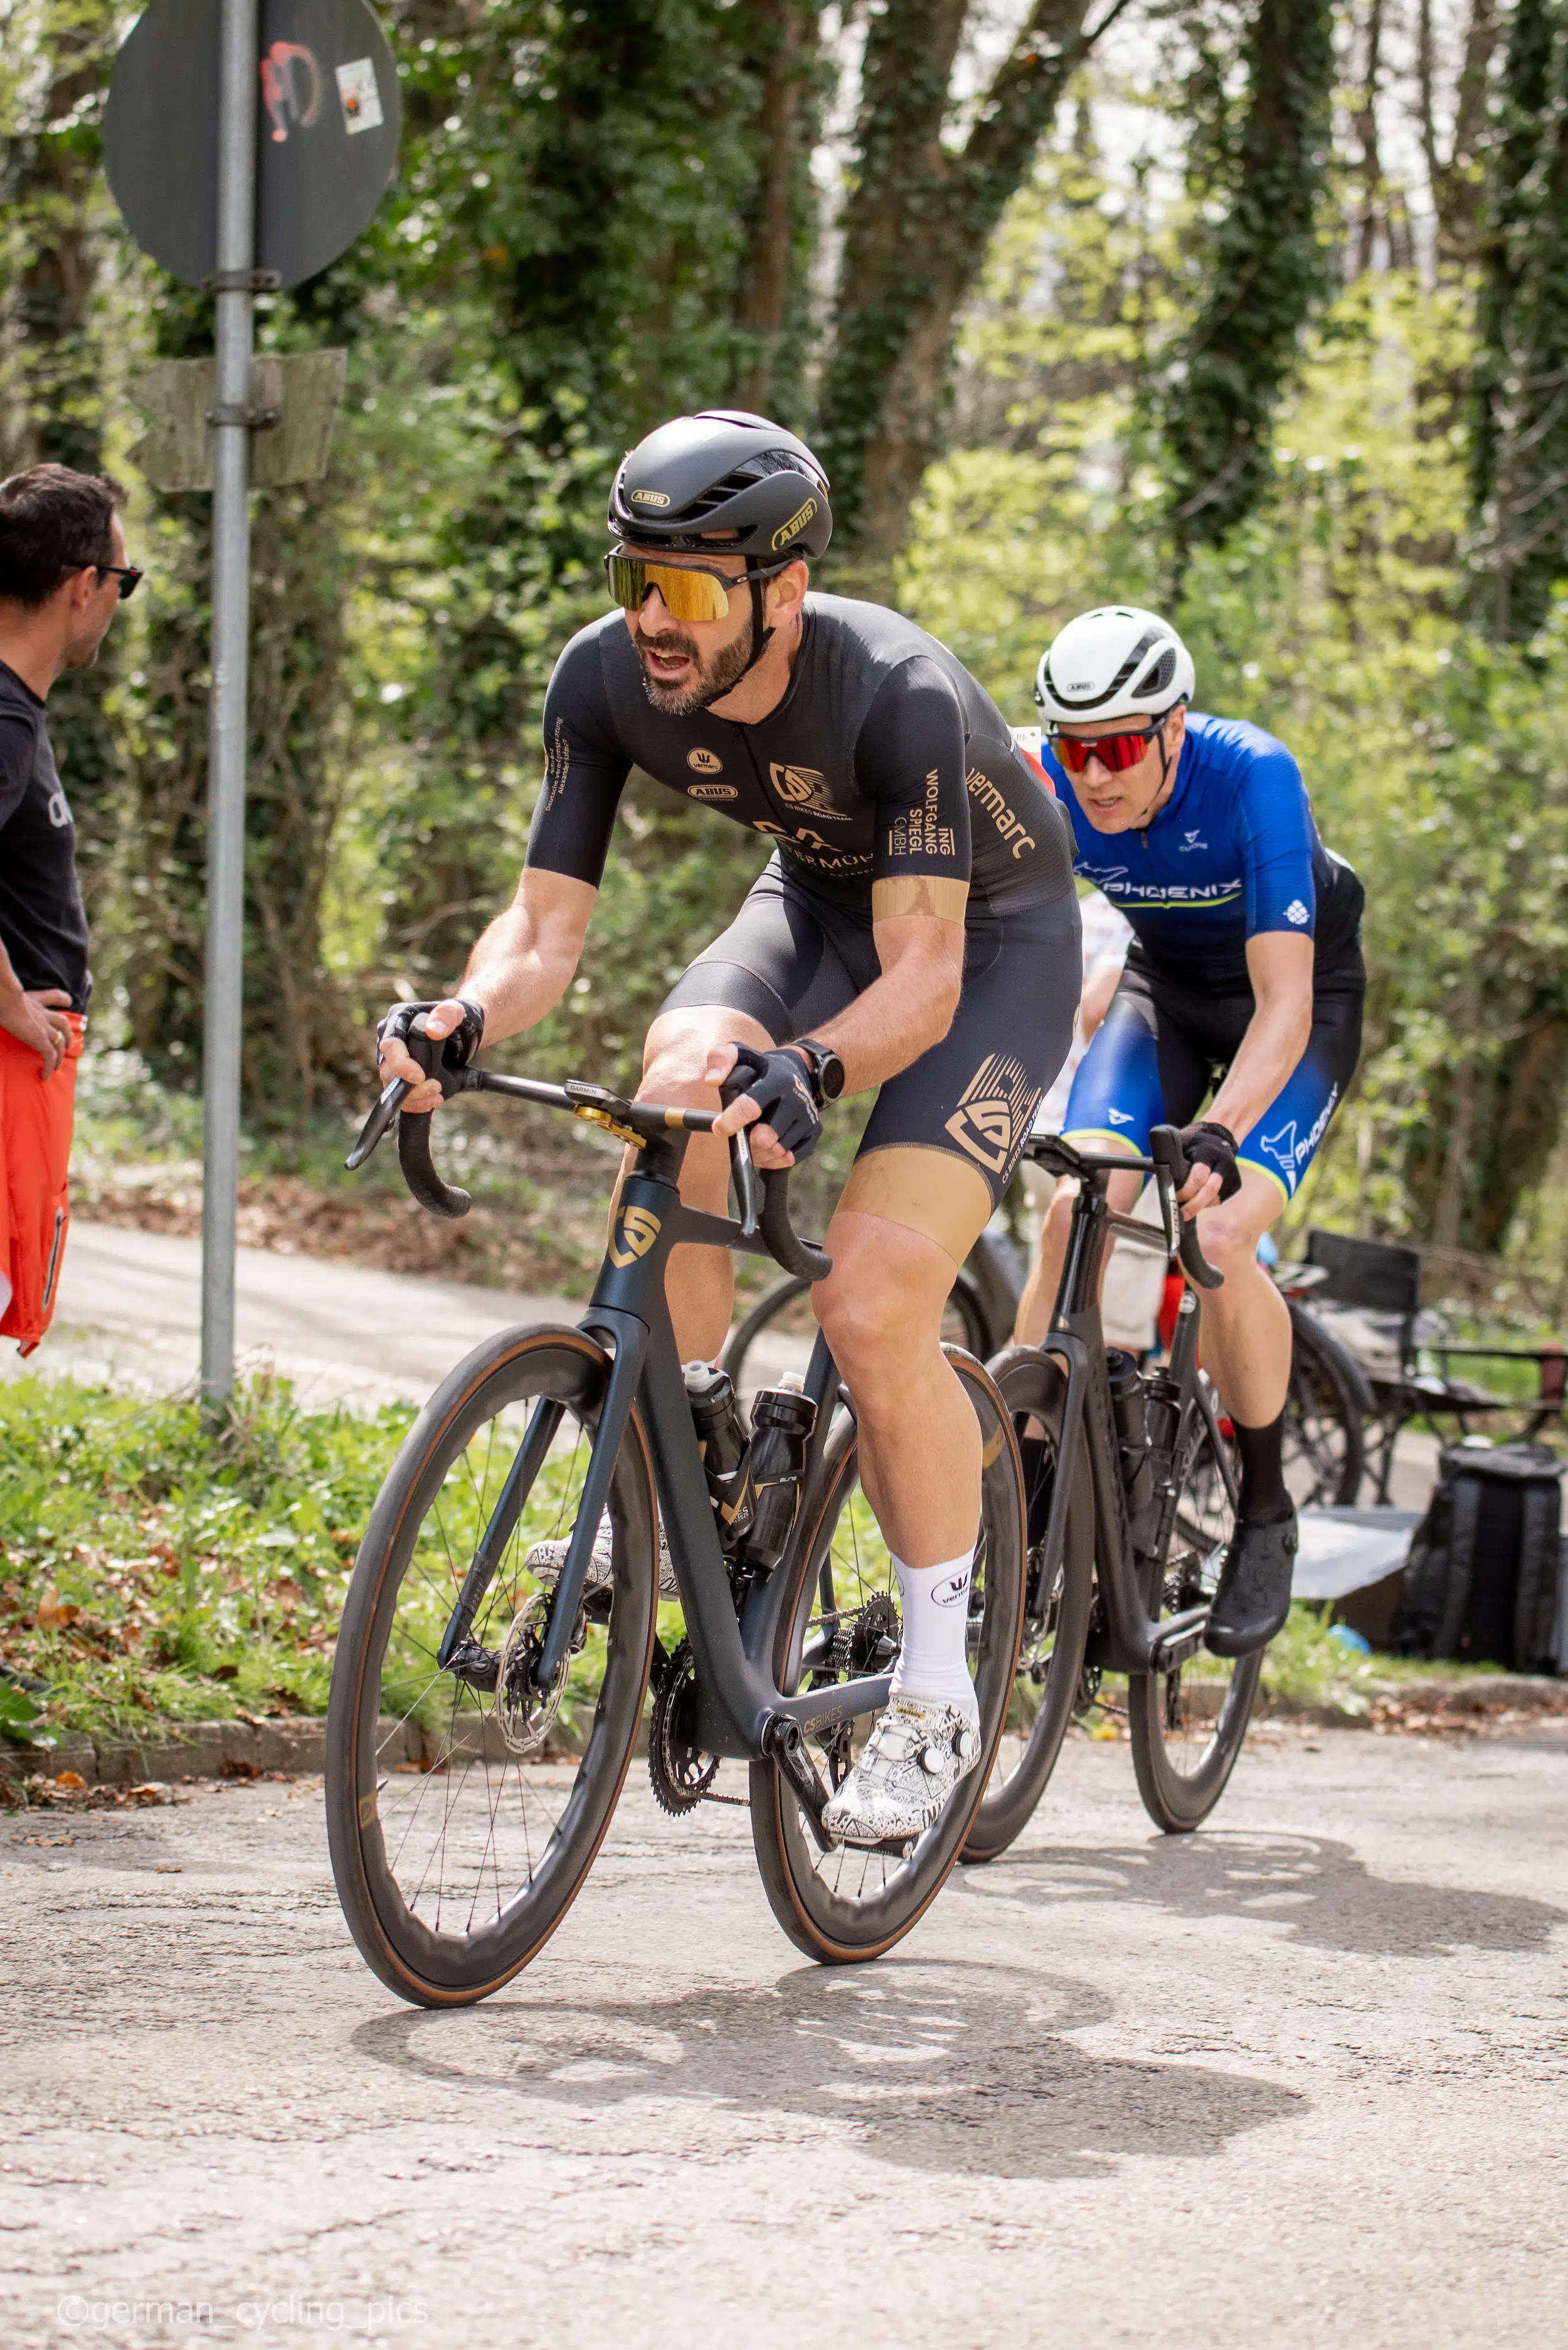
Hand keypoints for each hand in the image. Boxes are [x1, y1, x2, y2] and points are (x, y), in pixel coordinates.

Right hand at [0, 987, 72, 1077]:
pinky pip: (50, 1056)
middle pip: (62, 1022)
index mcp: (34, 1000)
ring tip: (58, 1065)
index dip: (63, 999)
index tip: (68, 1002)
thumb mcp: (7, 995)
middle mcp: (43, 1013)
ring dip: (60, 1054)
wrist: (5, 999)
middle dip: (67, 1033)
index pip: (54, 996)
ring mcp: (44, 1026)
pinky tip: (44, 1076)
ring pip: (59, 1042)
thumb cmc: (1, 997)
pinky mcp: (41, 1039)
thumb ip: (8, 999)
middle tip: (68, 1044)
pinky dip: (49, 1067)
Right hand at [375, 997, 482, 1113]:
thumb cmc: (460, 1017)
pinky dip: (417, 1103)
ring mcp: (396, 1060)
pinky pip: (403, 1095)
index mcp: (398, 1021)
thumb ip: (447, 1015)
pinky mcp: (405, 1075)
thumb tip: (432, 1029)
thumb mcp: (458, 1011)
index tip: (419, 1077)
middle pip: (387, 1070)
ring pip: (393, 1086)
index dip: (401, 1064)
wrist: (467, 1031)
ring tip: (438, 1096)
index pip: (390, 1045)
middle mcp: (392, 1041)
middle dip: (410, 1086)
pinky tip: (433, 1101)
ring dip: (415, 1097)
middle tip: (437, 1087)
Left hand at [706, 1041, 820, 1168]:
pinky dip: (773, 1160)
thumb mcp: (740, 1053)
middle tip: (739, 1137)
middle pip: (765, 1137)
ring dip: (758, 1153)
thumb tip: (712, 1081)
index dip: (731, 1122)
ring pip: (777, 1151)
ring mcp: (808, 1117)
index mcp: (776, 1080)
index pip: (750, 1106)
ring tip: (750, 1143)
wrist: (800, 1071)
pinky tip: (765, 1150)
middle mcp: (796, 1099)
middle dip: (747, 1142)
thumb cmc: (762, 1068)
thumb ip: (720, 1059)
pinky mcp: (814, 1131)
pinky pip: (790, 1158)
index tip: (719, 1128)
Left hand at [1175, 1119, 1240, 1216]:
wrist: (1219, 1136)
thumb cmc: (1194, 1142)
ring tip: (1187, 1204)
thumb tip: (1157, 1174)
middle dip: (1194, 1205)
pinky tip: (1199, 1197)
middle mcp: (1223, 1163)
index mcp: (1207, 1152)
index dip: (1185, 1190)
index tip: (1174, 1196)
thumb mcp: (1182, 1142)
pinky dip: (1207, 1202)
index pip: (1198, 1176)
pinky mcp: (1236, 1183)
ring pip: (1215, 1198)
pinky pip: (1220, 1199)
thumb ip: (1172, 1157)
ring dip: (1199, 1204)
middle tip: (1182, 1214)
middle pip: (1210, 1190)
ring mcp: (1232, 1174)